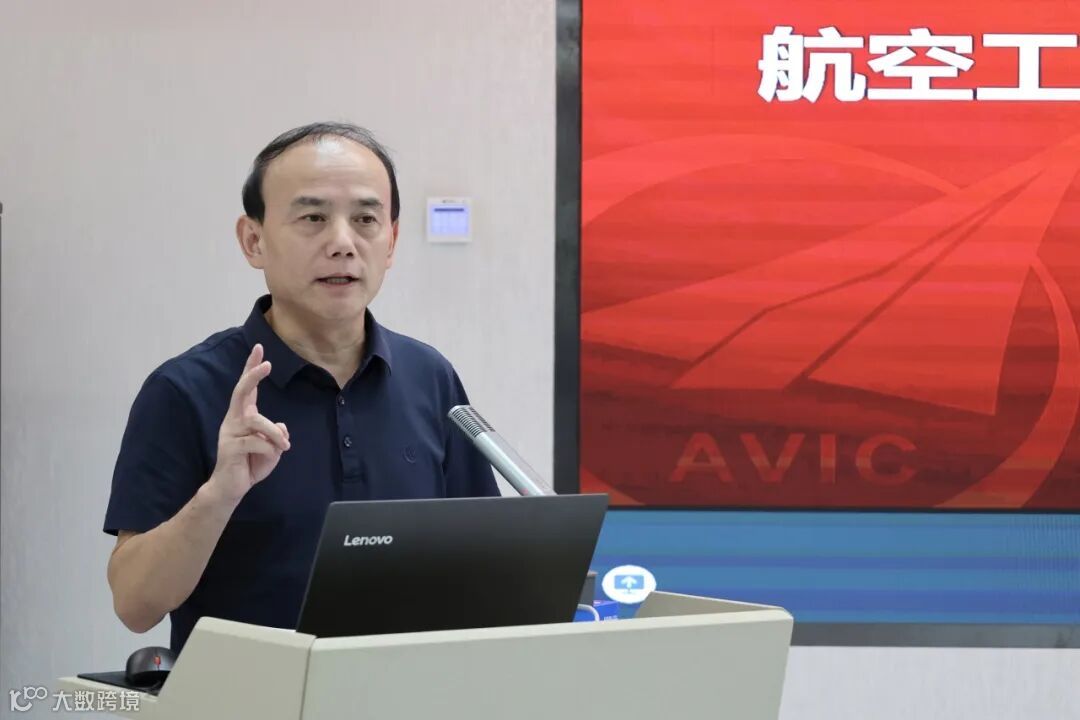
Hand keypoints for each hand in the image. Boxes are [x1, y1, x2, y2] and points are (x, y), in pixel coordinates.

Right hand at [206, 344, 289, 505]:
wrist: (230, 488)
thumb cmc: (250, 464)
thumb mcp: (271, 448)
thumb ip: (276, 434)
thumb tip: (281, 427)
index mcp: (243, 416)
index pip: (247, 387)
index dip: (252, 367)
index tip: (259, 347)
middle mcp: (233, 420)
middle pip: (240, 391)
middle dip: (252, 376)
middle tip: (265, 364)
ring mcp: (230, 432)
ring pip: (256, 421)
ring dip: (274, 433)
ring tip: (284, 446)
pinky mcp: (230, 447)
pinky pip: (256, 442)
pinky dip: (269, 449)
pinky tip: (270, 456)